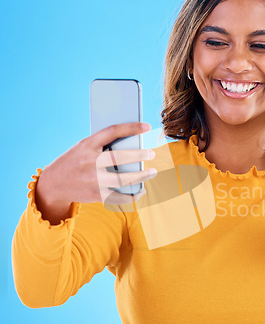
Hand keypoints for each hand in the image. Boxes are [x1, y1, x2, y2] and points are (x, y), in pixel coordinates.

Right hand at [35, 123, 156, 222]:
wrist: (53, 184)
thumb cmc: (75, 162)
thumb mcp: (82, 148)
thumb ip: (101, 146)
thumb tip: (131, 144)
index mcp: (87, 145)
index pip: (111, 132)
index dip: (131, 128)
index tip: (146, 127)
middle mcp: (90, 162)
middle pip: (119, 157)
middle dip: (139, 155)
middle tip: (152, 153)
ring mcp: (93, 180)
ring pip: (123, 179)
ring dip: (141, 176)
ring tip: (152, 172)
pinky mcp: (96, 195)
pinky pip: (119, 197)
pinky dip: (132, 196)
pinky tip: (141, 191)